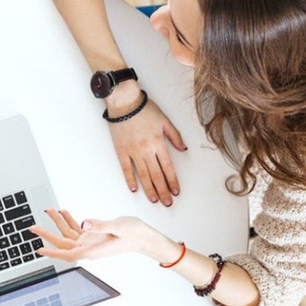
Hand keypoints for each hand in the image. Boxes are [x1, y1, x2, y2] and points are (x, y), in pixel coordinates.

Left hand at [30, 209, 156, 261]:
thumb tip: (84, 224)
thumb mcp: (118, 226)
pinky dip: (69, 220)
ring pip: (68, 234)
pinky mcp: (93, 236)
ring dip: (58, 223)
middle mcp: (88, 247)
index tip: (39, 250)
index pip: (68, 254)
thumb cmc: (134, 234)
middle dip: (47, 235)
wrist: (144, 237)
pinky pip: (76, 230)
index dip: (53, 252)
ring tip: (49, 211)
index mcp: (93, 250)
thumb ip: (101, 225)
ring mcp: (90, 242)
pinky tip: (63, 212)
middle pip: (63, 243)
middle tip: (33, 227)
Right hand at [105, 90, 185, 206]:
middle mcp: (146, 150)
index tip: (175, 192)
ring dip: (149, 189)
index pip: (168, 168)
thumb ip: (175, 136)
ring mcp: (133, 152)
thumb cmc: (143, 109)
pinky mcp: (121, 151)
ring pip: (143, 175)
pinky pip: (127, 169)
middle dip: (163, 191)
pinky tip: (135, 189)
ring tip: (154, 199)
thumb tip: (183, 149)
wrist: (124, 103)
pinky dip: (130, 180)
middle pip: (156, 175)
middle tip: (167, 202)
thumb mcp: (164, 120)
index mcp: (158, 143)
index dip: (172, 181)